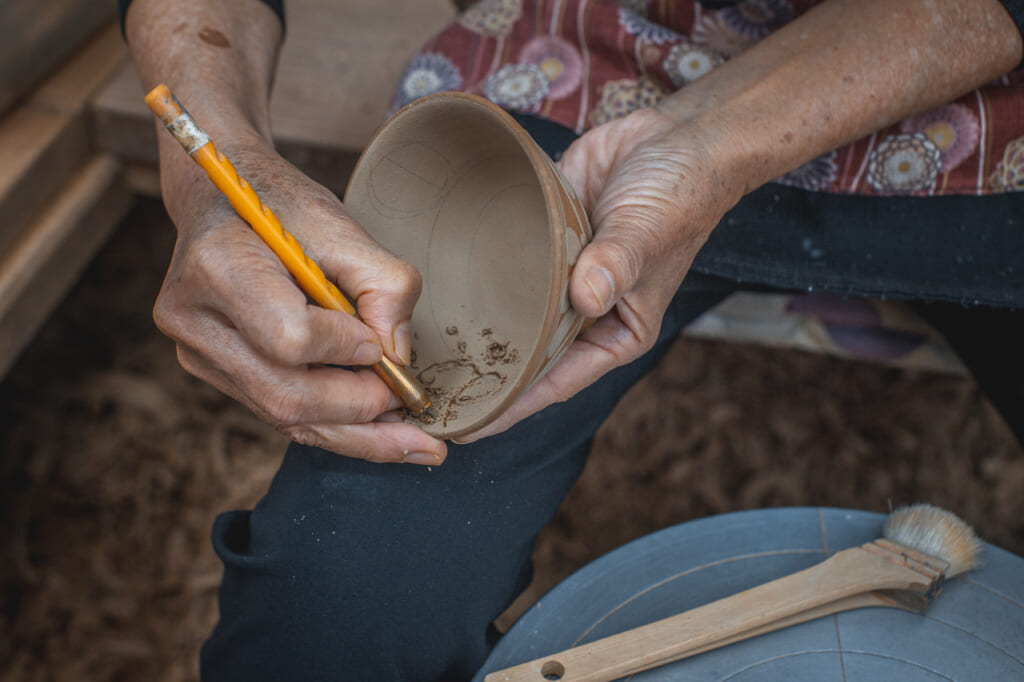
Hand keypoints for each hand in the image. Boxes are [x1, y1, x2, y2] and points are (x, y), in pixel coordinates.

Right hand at [154, 135, 446, 464]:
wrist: (224, 198)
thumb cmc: (285, 207)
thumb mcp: (346, 229)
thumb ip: (386, 288)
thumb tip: (398, 360)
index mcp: (219, 266)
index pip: (289, 338)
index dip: (345, 350)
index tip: (378, 343)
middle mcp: (193, 318)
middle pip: (285, 396)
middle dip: (359, 410)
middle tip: (411, 407)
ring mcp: (196, 351)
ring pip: (283, 417)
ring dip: (354, 435)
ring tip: (413, 442)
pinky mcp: (212, 371)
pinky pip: (278, 413)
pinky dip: (334, 426)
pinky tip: (379, 433)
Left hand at [458, 108, 743, 441]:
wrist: (677, 138)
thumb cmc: (679, 195)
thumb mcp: (648, 233)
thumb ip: (615, 264)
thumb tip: (584, 296)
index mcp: (616, 332)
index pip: (557, 382)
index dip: (511, 407)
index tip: (465, 427)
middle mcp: (585, 313)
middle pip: (527, 356)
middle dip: (482, 374)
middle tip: (426, 390)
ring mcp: (561, 279)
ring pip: (512, 314)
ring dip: (474, 329)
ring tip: (418, 350)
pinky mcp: (543, 243)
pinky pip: (507, 269)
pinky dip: (478, 279)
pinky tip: (437, 292)